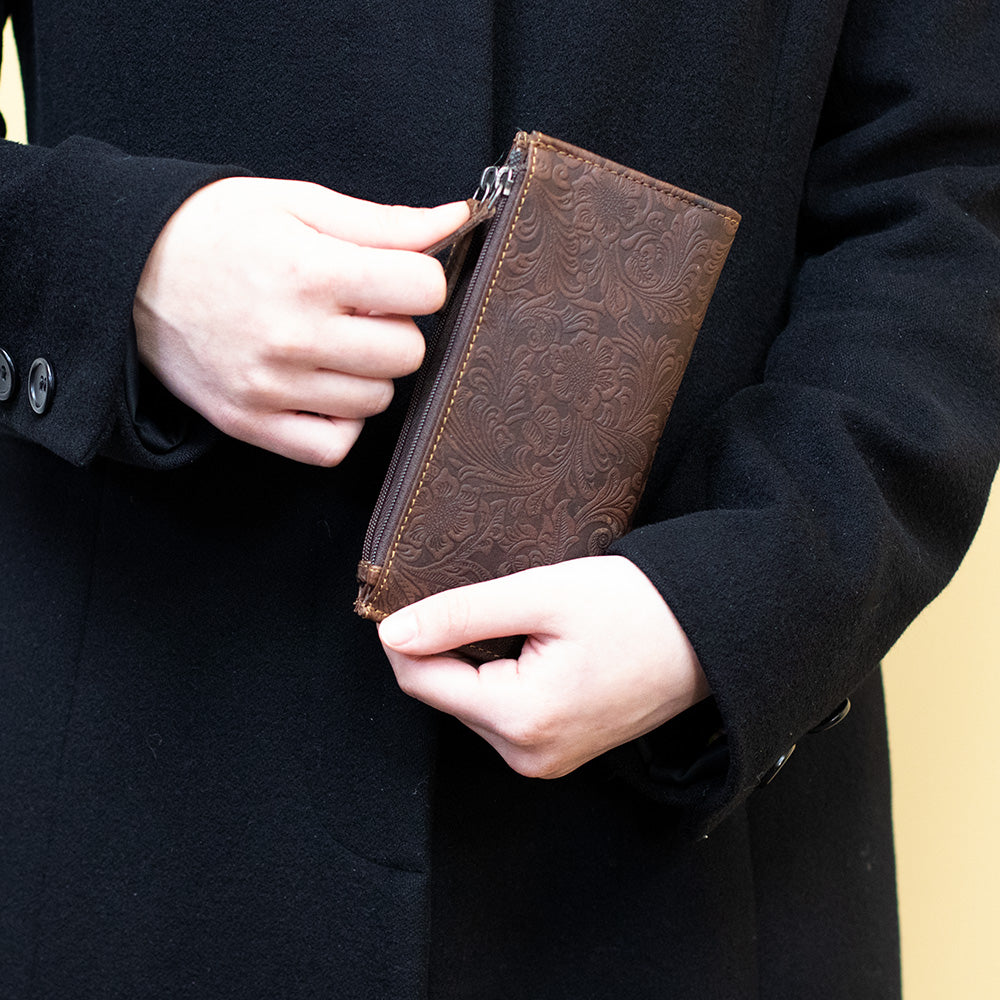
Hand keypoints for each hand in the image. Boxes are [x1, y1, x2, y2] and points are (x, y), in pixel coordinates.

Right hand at [133, 177, 468, 464]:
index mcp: (310, 272)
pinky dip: (339, 421)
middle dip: (395, 327)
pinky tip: (321, 386)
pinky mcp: (250, 423)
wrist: (127, 271)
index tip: (394, 276)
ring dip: (367, 372)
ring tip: (330, 342)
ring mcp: (270, 387)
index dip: (419, 279)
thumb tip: (455, 222)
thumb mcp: (298, 205)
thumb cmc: (216, 231)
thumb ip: (383, 223)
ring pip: (377, 400)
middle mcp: (293, 336)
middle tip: (357, 310)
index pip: (425, 291)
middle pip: (408, 353)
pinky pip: (333, 446)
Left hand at [379, 556, 710, 777]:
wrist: (710, 635)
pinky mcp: (556, 751)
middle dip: (448, 643)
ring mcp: (544, 759)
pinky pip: (502, 712)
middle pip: (444, 692)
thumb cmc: (637, 608)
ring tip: (522, 620)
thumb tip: (392, 631)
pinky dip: (501, 676)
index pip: (420, 679)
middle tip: (489, 597)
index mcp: (521, 719)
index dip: (407, 631)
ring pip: (470, 702)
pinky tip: (534, 645)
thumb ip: (462, 614)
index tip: (421, 588)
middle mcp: (527, 754)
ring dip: (476, 659)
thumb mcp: (543, 595)